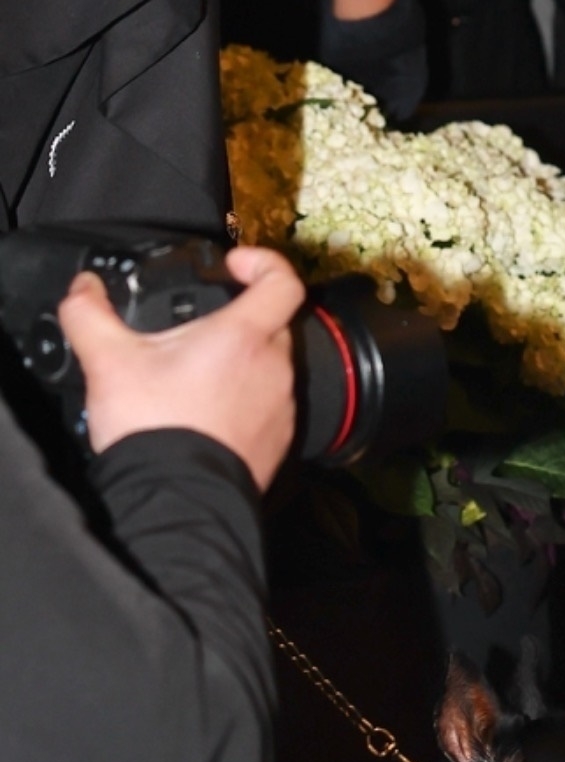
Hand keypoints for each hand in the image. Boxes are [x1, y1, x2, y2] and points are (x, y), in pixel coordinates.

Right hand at [61, 245, 303, 487]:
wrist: (176, 499)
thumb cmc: (153, 428)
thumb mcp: (108, 362)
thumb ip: (89, 314)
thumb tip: (83, 290)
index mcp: (243, 337)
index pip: (282, 281)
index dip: (262, 262)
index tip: (234, 267)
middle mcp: (273, 367)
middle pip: (273, 322)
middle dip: (240, 318)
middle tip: (197, 330)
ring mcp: (281, 406)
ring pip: (270, 366)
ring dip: (240, 362)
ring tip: (193, 376)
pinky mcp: (279, 439)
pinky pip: (269, 404)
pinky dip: (244, 400)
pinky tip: (206, 412)